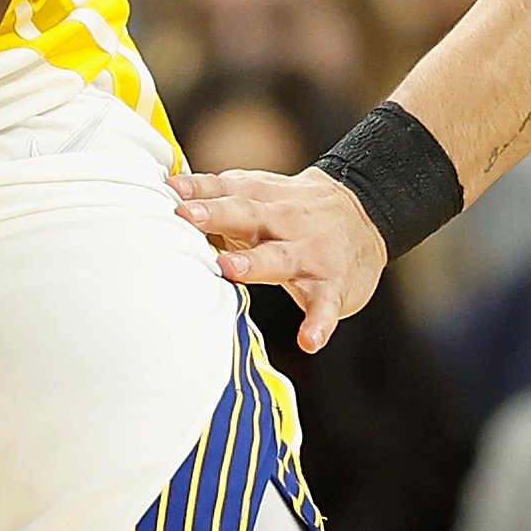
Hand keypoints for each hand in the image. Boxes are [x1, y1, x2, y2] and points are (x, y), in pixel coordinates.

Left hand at [173, 164, 386, 351]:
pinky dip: (319, 323)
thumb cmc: (290, 210)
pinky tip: (310, 341)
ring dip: (256, 263)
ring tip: (232, 270)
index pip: (226, 189)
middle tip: (187, 216)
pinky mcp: (333, 285)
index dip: (199, 190)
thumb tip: (166, 190)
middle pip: (247, 215)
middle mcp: (283, 221)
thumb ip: (216, 197)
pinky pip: (325, 305)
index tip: (172, 191)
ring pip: (281, 257)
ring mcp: (309, 253)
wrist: (364, 212)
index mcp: (260, 198)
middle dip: (218, 215)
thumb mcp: (258, 195)